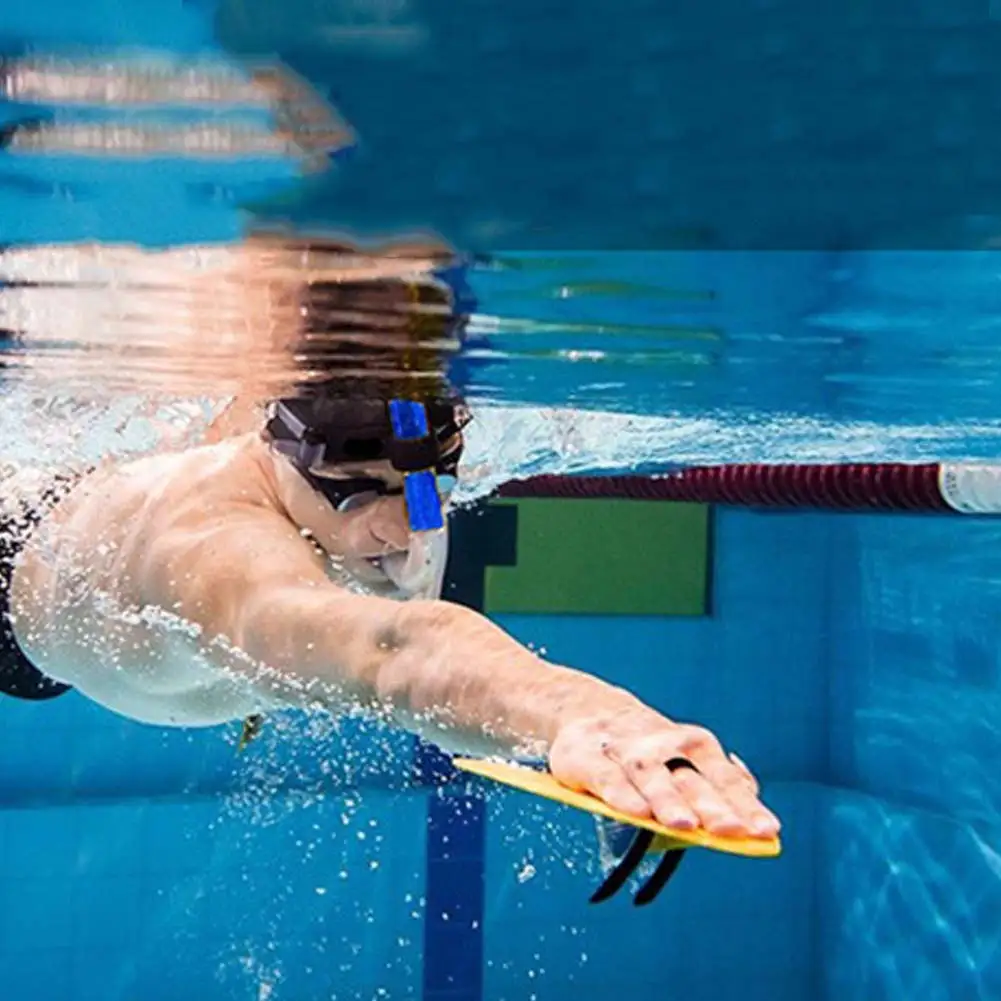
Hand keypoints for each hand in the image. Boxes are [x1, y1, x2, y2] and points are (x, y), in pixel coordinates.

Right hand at [548, 706, 779, 838]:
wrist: (586, 708)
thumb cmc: (648, 747)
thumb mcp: (685, 757)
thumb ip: (717, 784)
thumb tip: (750, 812)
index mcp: (693, 746)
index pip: (724, 778)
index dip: (745, 804)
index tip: (768, 830)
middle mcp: (663, 745)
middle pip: (691, 778)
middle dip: (712, 805)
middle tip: (733, 830)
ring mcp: (625, 751)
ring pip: (651, 776)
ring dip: (668, 800)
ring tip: (685, 825)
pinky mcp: (588, 759)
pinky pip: (609, 779)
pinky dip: (623, 795)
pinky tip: (637, 812)